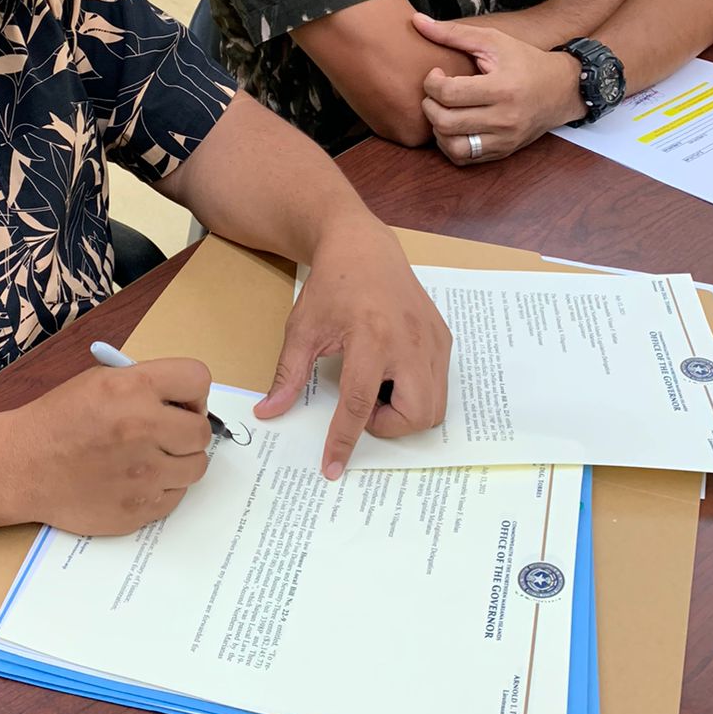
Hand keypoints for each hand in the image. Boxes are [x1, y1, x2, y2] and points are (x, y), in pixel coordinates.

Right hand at [0, 358, 211, 534]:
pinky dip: (161, 489)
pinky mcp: (137, 510)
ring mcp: (143, 475)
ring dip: (179, 462)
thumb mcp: (100, 380)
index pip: (198, 379)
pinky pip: (174, 497)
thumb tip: (186, 401)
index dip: (193, 393)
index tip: (180, 404)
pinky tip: (135, 480)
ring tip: (150, 459)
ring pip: (195, 468)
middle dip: (188, 431)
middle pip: (202, 432)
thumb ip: (145, 385)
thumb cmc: (59, 419)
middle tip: (167, 435)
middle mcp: (143, 429)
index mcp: (133, 389)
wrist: (22, 466)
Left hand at [255, 213, 451, 478]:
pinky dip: (417, 393)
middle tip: (362, 406)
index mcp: (371, 337)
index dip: (344, 440)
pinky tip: (391, 372)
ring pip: (435, 406)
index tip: (332, 467)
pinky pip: (440, 385)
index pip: (359, 403)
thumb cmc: (331, 286)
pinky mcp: (443, 338)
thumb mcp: (302, 329)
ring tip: (376, 386)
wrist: (363, 246)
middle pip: (415, 414)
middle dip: (388, 426)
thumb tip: (269, 412)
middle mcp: (409, 341)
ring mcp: (432, 340)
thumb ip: (288, 374)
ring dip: (405, 412)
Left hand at [412, 13, 583, 164]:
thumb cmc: (525, 61)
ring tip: (442, 111)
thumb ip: (454, 33)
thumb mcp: (493, 41)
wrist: (562, 90)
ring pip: (452, 146)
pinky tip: (452, 127)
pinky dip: (450, 144)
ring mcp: (504, 139)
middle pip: (446, 122)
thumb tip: (416, 21)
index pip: (449, 94)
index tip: (436, 74)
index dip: (431, 83)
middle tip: (434, 94)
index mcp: (502, 88)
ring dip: (437, 129)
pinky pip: (464, 158)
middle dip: (429, 106)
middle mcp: (504, 119)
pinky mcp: (502, 152)